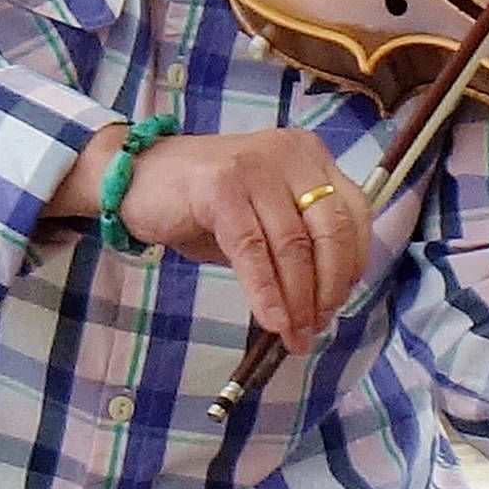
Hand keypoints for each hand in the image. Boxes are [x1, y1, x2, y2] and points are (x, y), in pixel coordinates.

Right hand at [108, 128, 373, 352]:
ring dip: (297, 301)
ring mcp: (254, 166)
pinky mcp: (221, 187)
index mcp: (307, 155)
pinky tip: (271, 321)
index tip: (341, 301)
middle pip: (330, 230)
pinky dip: (265, 293)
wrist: (134, 176)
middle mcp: (288, 153)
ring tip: (294, 336)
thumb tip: (323, 302)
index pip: (354, 211)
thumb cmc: (201, 203)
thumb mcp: (260, 215)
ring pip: (292, 245)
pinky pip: (253, 251)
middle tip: (316, 327)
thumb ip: (294, 243)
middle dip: (328, 288)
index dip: (353, 262)